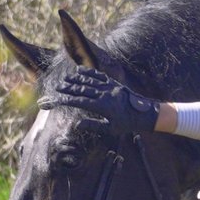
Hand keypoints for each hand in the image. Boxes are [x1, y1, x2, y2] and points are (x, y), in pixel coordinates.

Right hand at [41, 67, 160, 133]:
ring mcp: (108, 86)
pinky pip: (97, 75)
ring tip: (63, 81)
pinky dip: (87, 72)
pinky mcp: (113, 82)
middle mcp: (104, 93)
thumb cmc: (127, 124)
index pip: (78, 102)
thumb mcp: (110, 129)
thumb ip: (93, 125)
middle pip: (81, 89)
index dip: (64, 100)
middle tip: (55, 90)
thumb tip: (76, 124)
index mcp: (102, 106)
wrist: (145, 113)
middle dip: (66, 89)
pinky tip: (78, 70)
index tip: (55, 100)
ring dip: (74, 80)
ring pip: (88, 81)